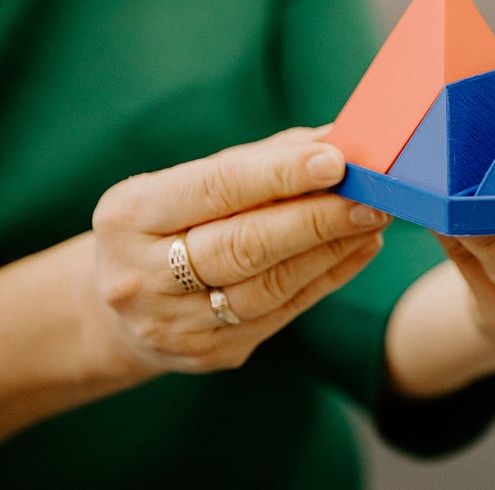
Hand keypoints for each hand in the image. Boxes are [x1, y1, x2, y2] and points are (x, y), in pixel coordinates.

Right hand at [91, 127, 390, 374]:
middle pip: (245, 245)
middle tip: (372, 196)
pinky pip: (283, 313)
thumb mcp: (187, 184)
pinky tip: (359, 250)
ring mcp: (174, 323)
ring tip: (374, 220)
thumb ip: (259, 160)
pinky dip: (327, 278)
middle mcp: (142, 274)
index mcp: (130, 214)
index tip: (336, 161)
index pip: (215, 188)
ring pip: (269, 286)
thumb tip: (335, 138)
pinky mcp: (210, 354)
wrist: (120, 312)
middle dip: (317, 218)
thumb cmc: (168, 225)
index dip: (279, 175)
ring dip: (331, 250)